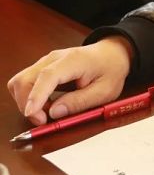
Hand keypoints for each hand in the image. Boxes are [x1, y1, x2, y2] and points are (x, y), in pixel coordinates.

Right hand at [7, 37, 132, 125]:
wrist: (112, 53)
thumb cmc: (111, 70)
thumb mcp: (105, 91)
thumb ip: (80, 102)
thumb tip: (54, 113)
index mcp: (73, 61)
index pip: (47, 76)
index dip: (36, 96)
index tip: (32, 114)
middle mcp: (54, 58)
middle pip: (25, 79)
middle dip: (27, 104)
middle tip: (44, 120)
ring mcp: (45, 62)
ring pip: (20, 82)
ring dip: (27, 102)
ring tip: (48, 111)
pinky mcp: (42, 68)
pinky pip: (26, 83)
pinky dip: (30, 98)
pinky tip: (47, 104)